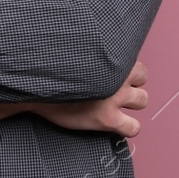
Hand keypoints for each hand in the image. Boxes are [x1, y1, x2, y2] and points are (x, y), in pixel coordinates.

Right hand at [30, 60, 148, 137]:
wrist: (35, 89)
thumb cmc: (51, 71)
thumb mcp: (74, 56)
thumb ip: (93, 55)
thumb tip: (98, 50)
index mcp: (109, 59)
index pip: (136, 64)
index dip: (126, 72)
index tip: (114, 76)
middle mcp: (116, 77)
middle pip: (143, 79)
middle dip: (132, 84)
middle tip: (115, 90)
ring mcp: (113, 98)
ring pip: (142, 101)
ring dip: (132, 104)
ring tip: (115, 105)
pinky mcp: (107, 119)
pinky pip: (134, 128)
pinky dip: (128, 128)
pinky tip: (116, 125)